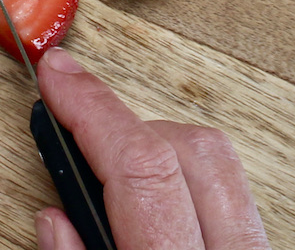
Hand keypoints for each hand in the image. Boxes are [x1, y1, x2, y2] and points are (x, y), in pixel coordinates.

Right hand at [34, 48, 268, 249]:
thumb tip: (56, 219)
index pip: (140, 168)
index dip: (92, 109)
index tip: (58, 75)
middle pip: (192, 148)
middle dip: (127, 127)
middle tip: (75, 128)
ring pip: (222, 163)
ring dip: (162, 148)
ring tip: (114, 175)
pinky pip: (238, 196)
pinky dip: (192, 180)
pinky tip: (159, 202)